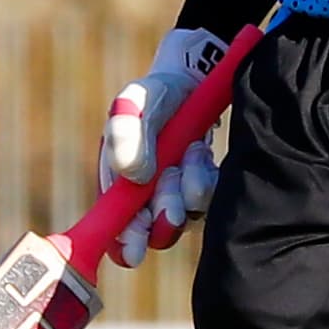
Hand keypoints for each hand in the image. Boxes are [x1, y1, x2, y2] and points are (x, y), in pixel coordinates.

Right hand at [99, 26, 226, 268]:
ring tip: (189, 153)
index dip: (124, 244)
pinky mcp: (205, 187)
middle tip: (170, 200)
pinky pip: (209, 198)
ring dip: (187, 190)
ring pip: (185, 215)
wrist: (194, 80)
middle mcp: (148, 196)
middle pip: (154, 231)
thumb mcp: (133, 103)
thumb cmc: (155, 94)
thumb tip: (134, 176)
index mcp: (120, 185)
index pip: (119, 229)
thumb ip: (127, 134)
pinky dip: (205, 176)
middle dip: (163, 219)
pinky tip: (198, 150)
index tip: (134, 248)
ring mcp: (178, 194)